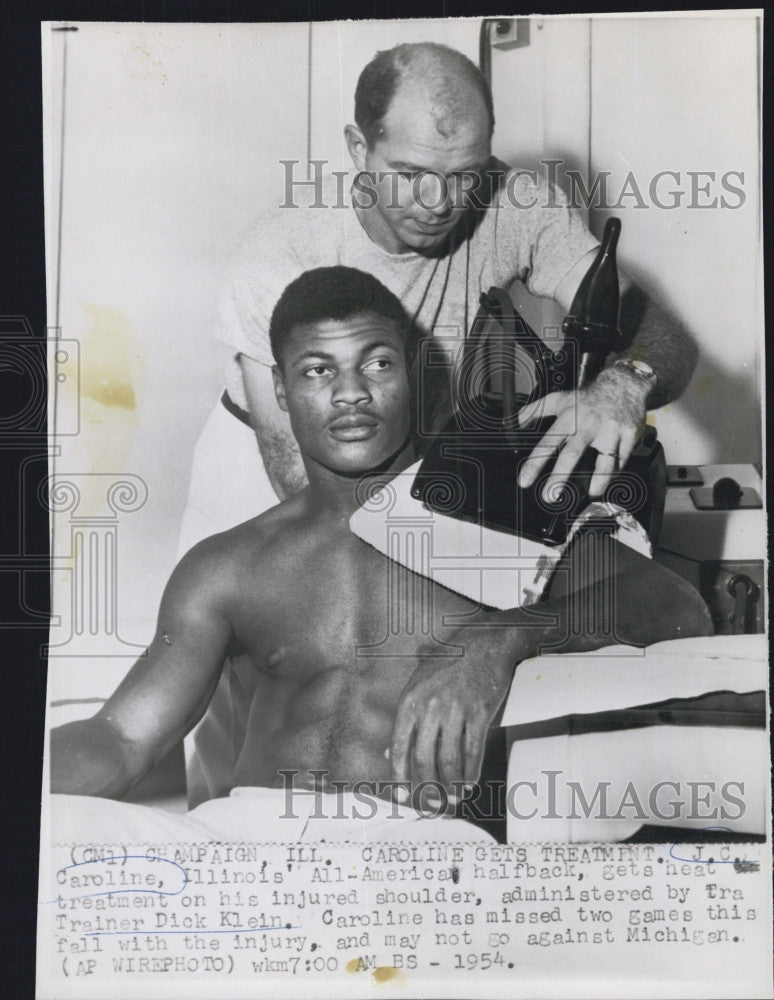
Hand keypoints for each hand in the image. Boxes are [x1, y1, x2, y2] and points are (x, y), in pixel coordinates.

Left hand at [389, 627, 515, 801]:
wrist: (485, 642)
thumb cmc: (450, 662)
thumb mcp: (419, 682)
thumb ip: (405, 717)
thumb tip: (389, 751)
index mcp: (410, 699)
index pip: (399, 746)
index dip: (399, 775)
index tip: (402, 796)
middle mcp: (430, 706)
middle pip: (423, 759)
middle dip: (427, 788)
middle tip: (431, 804)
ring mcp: (455, 709)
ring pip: (449, 760)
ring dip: (451, 785)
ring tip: (453, 798)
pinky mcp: (480, 712)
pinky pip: (473, 751)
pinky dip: (471, 772)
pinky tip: (470, 782)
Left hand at [517, 366, 648, 499]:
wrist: (623, 384)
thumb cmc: (587, 398)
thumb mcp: (559, 399)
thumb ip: (535, 410)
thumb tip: (515, 423)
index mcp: (569, 418)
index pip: (548, 442)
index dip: (535, 462)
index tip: (525, 481)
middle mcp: (588, 425)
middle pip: (572, 453)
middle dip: (559, 477)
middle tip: (550, 496)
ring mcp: (610, 431)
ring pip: (605, 460)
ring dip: (598, 480)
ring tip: (592, 494)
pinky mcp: (629, 436)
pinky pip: (622, 460)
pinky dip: (614, 474)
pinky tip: (607, 482)